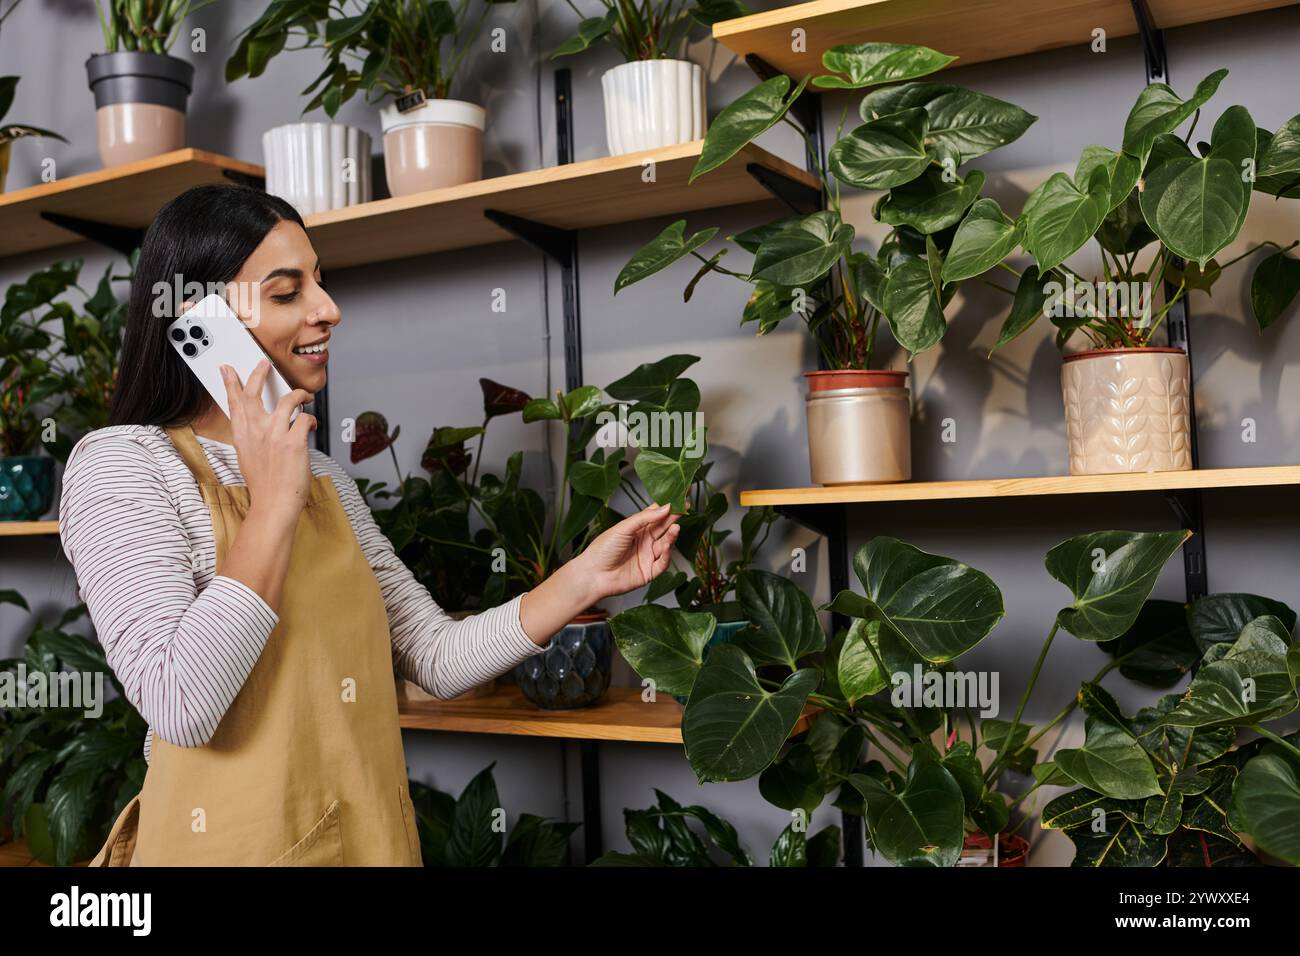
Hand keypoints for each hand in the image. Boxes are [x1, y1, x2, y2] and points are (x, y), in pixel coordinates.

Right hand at [220, 359, 316, 517]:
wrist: (274, 505)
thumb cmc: (265, 485)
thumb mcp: (248, 457)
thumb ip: (251, 437)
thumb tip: (258, 424)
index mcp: (242, 436)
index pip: (234, 403)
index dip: (230, 383)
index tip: (227, 369)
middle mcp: (256, 432)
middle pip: (253, 393)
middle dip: (258, 374)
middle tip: (264, 363)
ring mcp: (274, 435)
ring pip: (287, 400)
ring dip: (299, 394)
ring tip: (305, 396)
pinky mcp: (294, 441)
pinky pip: (305, 418)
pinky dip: (312, 419)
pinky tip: (313, 425)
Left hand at [578, 502, 681, 601]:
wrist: (593, 574)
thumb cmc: (602, 549)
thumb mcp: (623, 528)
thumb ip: (644, 518)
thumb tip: (665, 507)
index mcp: (637, 528)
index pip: (656, 514)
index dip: (668, 505)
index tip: (680, 496)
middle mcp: (645, 541)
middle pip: (664, 527)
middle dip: (675, 517)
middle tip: (685, 508)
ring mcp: (648, 556)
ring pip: (666, 544)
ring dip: (672, 536)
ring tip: (676, 527)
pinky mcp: (649, 571)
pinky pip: (663, 563)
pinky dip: (667, 555)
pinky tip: (667, 547)